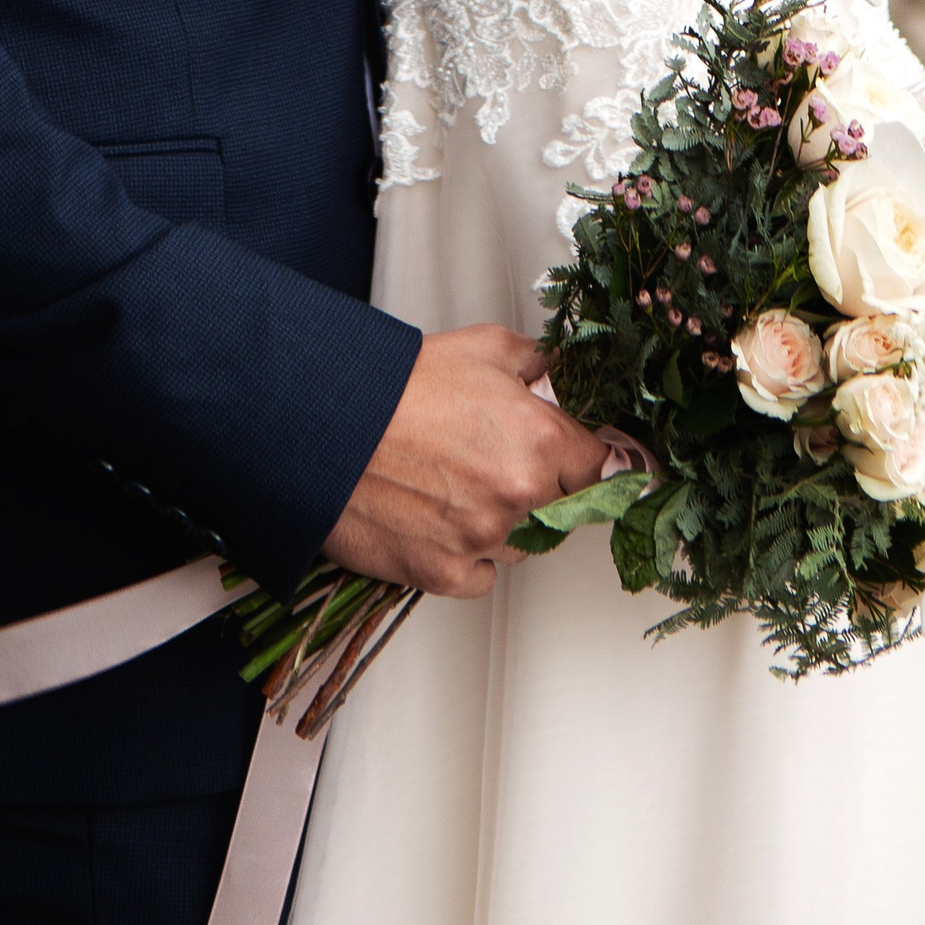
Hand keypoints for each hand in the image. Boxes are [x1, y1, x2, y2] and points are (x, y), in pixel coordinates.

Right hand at [323, 326, 608, 598]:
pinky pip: (482, 576)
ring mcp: (483, 540)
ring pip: (523, 545)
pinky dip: (468, 556)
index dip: (579, 457)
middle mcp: (519, 496)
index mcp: (539, 439)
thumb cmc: (396, 386)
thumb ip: (536, 360)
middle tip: (496, 462)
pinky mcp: (445, 574)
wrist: (327, 424)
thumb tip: (557, 372)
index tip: (570, 457)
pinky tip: (441, 519)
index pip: (597, 467)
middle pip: (563, 509)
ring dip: (504, 523)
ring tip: (457, 485)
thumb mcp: (481, 347)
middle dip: (540, 488)